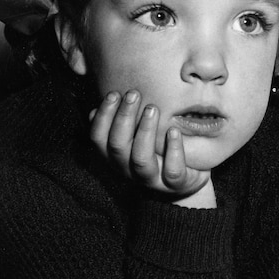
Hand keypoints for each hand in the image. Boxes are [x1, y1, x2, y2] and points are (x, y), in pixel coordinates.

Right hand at [90, 90, 211, 202]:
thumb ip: (119, 125)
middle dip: (123, 117)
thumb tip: (95, 108)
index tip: (114, 93)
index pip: (98, 138)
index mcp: (115, 157)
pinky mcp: (175, 185)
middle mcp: (128, 170)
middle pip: (117, 146)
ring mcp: (151, 179)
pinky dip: (173, 149)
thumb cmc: (157, 154)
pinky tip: (174, 131)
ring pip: (141, 158)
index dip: (103, 117)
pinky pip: (172, 171)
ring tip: (152, 108)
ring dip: (145, 131)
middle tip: (134, 94)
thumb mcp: (135, 140)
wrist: (183, 185)